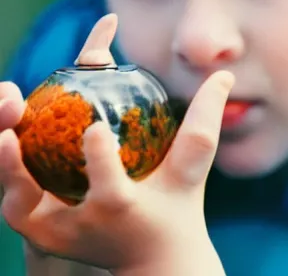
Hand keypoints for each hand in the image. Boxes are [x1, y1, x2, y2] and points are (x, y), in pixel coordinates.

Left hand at [0, 14, 232, 274]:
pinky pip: (12, 196)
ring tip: (4, 115)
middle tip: (14, 110)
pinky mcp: (39, 233)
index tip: (95, 128)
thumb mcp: (191, 166)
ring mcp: (53, 234)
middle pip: (30, 202)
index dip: (99, 161)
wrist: (153, 257)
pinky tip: (12, 129)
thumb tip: (222, 75)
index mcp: (122, 211)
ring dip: (0, 162)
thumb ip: (204, 120)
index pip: (109, 190)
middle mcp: (79, 228)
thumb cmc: (178, 206)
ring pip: (11, 200)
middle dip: (12, 166)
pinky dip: (5, 165)